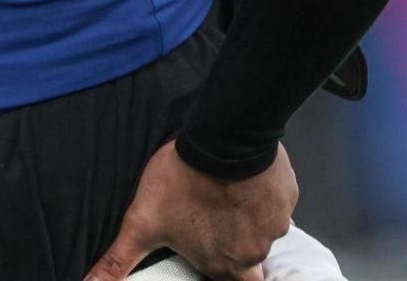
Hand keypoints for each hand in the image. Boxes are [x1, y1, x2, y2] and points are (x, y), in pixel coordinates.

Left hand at [82, 140, 297, 280]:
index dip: (219, 271)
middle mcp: (255, 252)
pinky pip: (277, 202)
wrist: (223, 138)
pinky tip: (243, 179)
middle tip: (216, 220)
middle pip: (249, 260)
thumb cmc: (182, 180)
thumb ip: (119, 260)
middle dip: (235, 245)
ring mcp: (276, 224)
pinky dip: (262, 194)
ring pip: (264, 230)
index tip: (209, 252)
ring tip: (224, 194)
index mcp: (226, 265)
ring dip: (247, 217)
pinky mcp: (287, 197)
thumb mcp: (141, 222)